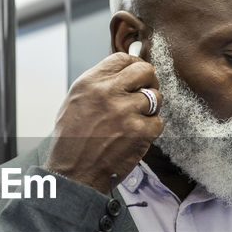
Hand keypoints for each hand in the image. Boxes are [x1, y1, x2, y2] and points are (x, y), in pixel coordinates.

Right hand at [46, 52, 164, 192]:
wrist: (73, 172)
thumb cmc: (72, 140)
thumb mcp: (76, 101)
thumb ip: (99, 84)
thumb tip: (123, 72)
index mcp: (90, 82)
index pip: (122, 59)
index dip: (134, 66)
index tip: (136, 76)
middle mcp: (108, 92)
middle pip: (145, 71)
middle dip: (149, 81)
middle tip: (146, 92)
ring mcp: (126, 111)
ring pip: (156, 97)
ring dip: (150, 109)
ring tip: (136, 120)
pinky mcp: (140, 132)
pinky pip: (158, 122)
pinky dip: (151, 130)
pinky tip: (137, 136)